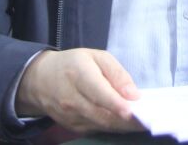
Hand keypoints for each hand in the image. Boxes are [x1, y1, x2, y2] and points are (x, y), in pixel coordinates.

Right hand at [15, 48, 142, 132]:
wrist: (40, 81)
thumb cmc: (73, 64)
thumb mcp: (96, 57)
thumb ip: (117, 73)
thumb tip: (134, 95)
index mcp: (78, 74)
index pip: (98, 92)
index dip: (115, 104)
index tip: (132, 111)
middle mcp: (72, 98)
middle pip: (102, 114)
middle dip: (126, 120)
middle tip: (148, 120)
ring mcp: (70, 116)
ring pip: (101, 125)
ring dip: (123, 126)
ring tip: (142, 123)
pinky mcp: (72, 127)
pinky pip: (97, 129)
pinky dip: (113, 127)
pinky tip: (125, 123)